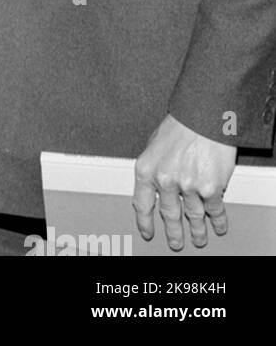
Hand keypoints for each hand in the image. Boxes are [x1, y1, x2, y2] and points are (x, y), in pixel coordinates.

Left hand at [132, 114, 235, 249]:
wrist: (202, 117)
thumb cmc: (179, 126)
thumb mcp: (154, 145)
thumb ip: (155, 168)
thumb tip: (155, 187)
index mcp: (146, 170)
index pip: (142, 204)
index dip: (144, 222)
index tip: (148, 233)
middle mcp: (165, 181)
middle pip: (169, 216)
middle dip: (174, 233)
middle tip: (176, 243)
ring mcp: (188, 187)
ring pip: (193, 217)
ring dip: (197, 231)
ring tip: (198, 239)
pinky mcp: (210, 189)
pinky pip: (214, 211)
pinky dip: (218, 221)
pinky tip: (218, 226)